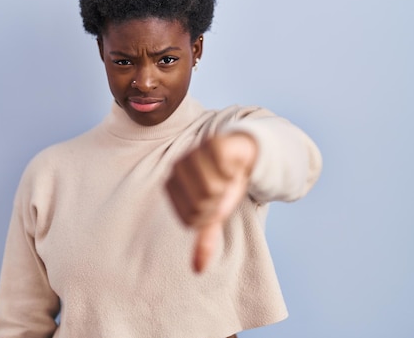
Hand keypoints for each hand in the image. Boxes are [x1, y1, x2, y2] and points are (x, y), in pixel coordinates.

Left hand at [165, 132, 257, 272]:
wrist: (243, 156)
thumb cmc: (224, 185)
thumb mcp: (215, 215)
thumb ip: (204, 240)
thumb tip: (197, 269)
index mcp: (171, 186)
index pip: (191, 217)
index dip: (209, 215)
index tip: (214, 201)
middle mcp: (177, 168)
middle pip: (201, 203)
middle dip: (219, 201)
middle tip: (223, 188)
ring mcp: (192, 154)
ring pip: (212, 188)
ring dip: (227, 186)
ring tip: (226, 176)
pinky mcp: (212, 144)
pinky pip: (222, 170)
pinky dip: (232, 171)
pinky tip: (231, 165)